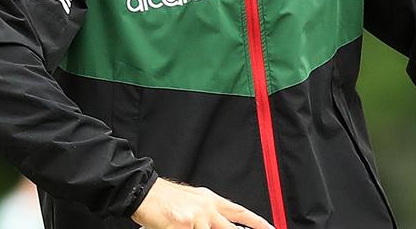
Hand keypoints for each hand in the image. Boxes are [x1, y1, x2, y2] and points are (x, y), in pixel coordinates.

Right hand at [131, 177, 272, 228]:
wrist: (144, 191)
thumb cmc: (165, 199)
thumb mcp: (194, 201)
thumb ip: (209, 213)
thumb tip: (220, 223)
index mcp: (212, 200)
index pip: (241, 212)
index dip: (258, 222)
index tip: (271, 228)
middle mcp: (208, 208)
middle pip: (232, 228)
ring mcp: (197, 218)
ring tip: (191, 225)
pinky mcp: (184, 225)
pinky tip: (179, 228)